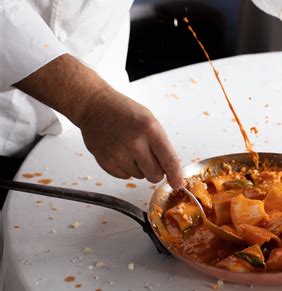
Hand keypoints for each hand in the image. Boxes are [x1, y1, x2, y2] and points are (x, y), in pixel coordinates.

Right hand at [14, 54, 182, 187]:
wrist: (95, 107)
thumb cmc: (124, 112)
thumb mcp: (150, 121)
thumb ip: (162, 145)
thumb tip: (171, 169)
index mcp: (150, 129)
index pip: (169, 161)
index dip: (175, 176)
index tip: (177, 183)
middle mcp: (135, 143)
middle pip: (155, 175)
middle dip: (157, 171)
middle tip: (150, 159)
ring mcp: (119, 154)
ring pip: (140, 177)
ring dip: (140, 167)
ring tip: (131, 149)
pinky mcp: (106, 162)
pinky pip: (125, 177)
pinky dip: (126, 168)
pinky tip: (121, 152)